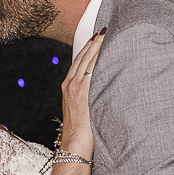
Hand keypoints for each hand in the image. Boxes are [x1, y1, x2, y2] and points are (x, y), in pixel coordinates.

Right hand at [59, 28, 104, 157]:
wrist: (74, 143)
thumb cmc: (81, 132)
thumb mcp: (81, 110)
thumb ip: (88, 98)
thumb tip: (100, 93)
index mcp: (67, 87)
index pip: (78, 63)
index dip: (86, 50)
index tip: (94, 40)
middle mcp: (69, 84)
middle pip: (82, 57)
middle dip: (92, 43)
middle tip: (102, 31)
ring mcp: (75, 87)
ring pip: (86, 60)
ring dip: (95, 46)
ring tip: (105, 35)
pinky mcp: (83, 91)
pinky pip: (91, 69)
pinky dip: (97, 57)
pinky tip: (105, 49)